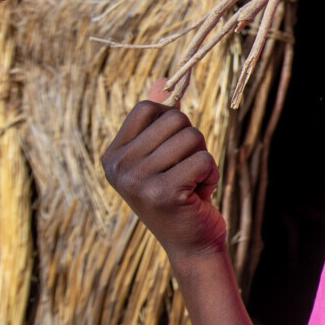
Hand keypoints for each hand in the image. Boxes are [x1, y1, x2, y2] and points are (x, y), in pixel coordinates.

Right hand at [102, 80, 225, 264]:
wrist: (192, 243)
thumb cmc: (182, 194)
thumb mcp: (165, 155)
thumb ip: (160, 119)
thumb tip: (163, 80)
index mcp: (112, 155)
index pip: (148, 107)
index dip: (173, 124)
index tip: (171, 156)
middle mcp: (118, 167)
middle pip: (176, 119)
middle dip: (194, 143)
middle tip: (186, 172)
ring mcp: (137, 181)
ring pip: (193, 137)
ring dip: (203, 160)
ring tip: (191, 185)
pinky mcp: (163, 193)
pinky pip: (204, 159)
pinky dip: (212, 175)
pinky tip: (198, 196)